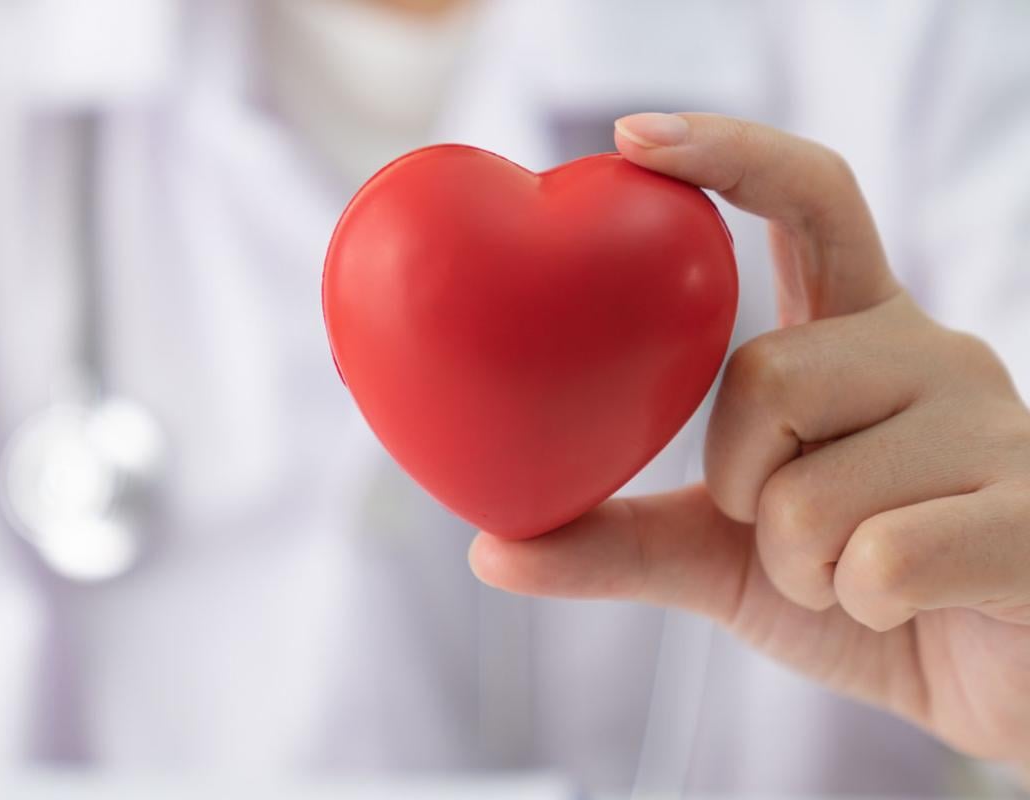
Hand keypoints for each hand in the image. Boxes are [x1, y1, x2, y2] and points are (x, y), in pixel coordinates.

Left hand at [469, 113, 1029, 773]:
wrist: (986, 682)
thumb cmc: (854, 597)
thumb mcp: (722, 559)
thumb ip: (619, 540)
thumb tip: (488, 549)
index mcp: (858, 337)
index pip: (812, 201)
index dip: (731, 156)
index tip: (634, 137)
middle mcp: (930, 353)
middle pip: (769, 374)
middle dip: (742, 484)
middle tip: (782, 531)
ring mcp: (994, 426)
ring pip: (814, 490)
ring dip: (802, 567)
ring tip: (853, 581)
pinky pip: (882, 560)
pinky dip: (862, 606)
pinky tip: (906, 607)